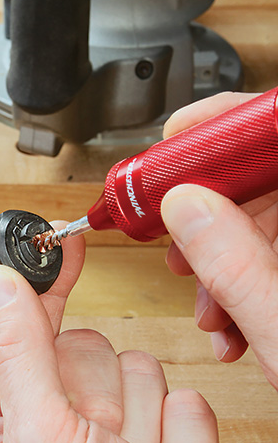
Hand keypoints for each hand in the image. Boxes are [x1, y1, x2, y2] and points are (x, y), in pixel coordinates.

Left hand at [0, 222, 217, 441]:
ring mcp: (123, 427)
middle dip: (100, 378)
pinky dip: (182, 427)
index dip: (46, 282)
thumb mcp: (36, 428)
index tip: (57, 242)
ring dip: (143, 405)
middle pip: (92, 344)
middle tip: (98, 421)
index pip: (30, 329)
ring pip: (141, 367)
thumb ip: (18, 353)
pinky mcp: (172, 437)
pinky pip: (187, 401)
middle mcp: (69, 418)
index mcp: (16, 415)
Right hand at [161, 92, 277, 389]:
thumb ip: (236, 268)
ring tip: (207, 304)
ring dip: (220, 260)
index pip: (277, 128)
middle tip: (176, 242)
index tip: (179, 139)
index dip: (227, 123)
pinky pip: (274, 251)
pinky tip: (231, 319)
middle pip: (264, 179)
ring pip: (265, 219)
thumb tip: (184, 207)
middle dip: (207, 213)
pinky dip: (244, 281)